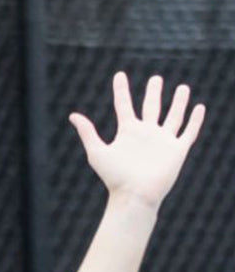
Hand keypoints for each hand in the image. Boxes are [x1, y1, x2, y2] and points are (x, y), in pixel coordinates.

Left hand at [69, 72, 204, 209]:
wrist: (135, 195)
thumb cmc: (115, 178)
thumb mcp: (98, 152)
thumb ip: (88, 133)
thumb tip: (73, 115)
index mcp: (127, 132)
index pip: (124, 105)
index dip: (121, 90)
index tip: (119, 75)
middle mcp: (146, 134)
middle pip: (151, 107)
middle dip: (153, 93)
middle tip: (156, 79)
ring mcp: (162, 141)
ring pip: (173, 116)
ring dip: (178, 102)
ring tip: (182, 88)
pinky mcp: (177, 150)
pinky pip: (188, 132)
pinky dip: (195, 120)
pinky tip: (199, 108)